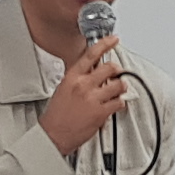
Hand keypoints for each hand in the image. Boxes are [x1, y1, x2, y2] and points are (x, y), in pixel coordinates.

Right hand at [40, 41, 129, 158]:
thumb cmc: (56, 115)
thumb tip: (90, 71)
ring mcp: (93, 99)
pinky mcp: (101, 112)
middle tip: (117, 73)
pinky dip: (120, 103)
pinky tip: (114, 105)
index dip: (105, 44)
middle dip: (117, 70)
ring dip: (121, 87)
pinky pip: (119, 103)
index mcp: (72, 77)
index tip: (113, 40)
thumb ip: (78, 78)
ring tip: (117, 90)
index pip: (91, 54)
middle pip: (110, 68)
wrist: (53, 134)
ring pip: (119, 85)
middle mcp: (84, 85)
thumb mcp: (63, 88)